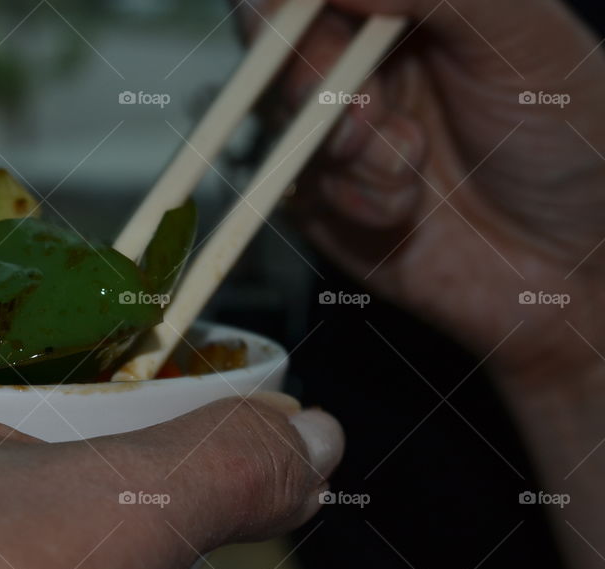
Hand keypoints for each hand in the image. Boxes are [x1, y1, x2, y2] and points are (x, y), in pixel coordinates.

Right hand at [242, 0, 604, 390]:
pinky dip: (355, 198)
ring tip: (414, 164)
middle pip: (279, 49)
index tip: (311, 24)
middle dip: (314, 78)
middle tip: (366, 109)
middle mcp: (363, 69)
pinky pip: (300, 189)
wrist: (569, 263)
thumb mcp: (519, 36)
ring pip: (287, 122)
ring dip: (348, 149)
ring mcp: (338, 137)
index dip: (291, 8)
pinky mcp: (324, 202)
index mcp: (406, 12)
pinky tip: (408, 209)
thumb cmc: (567, 141)